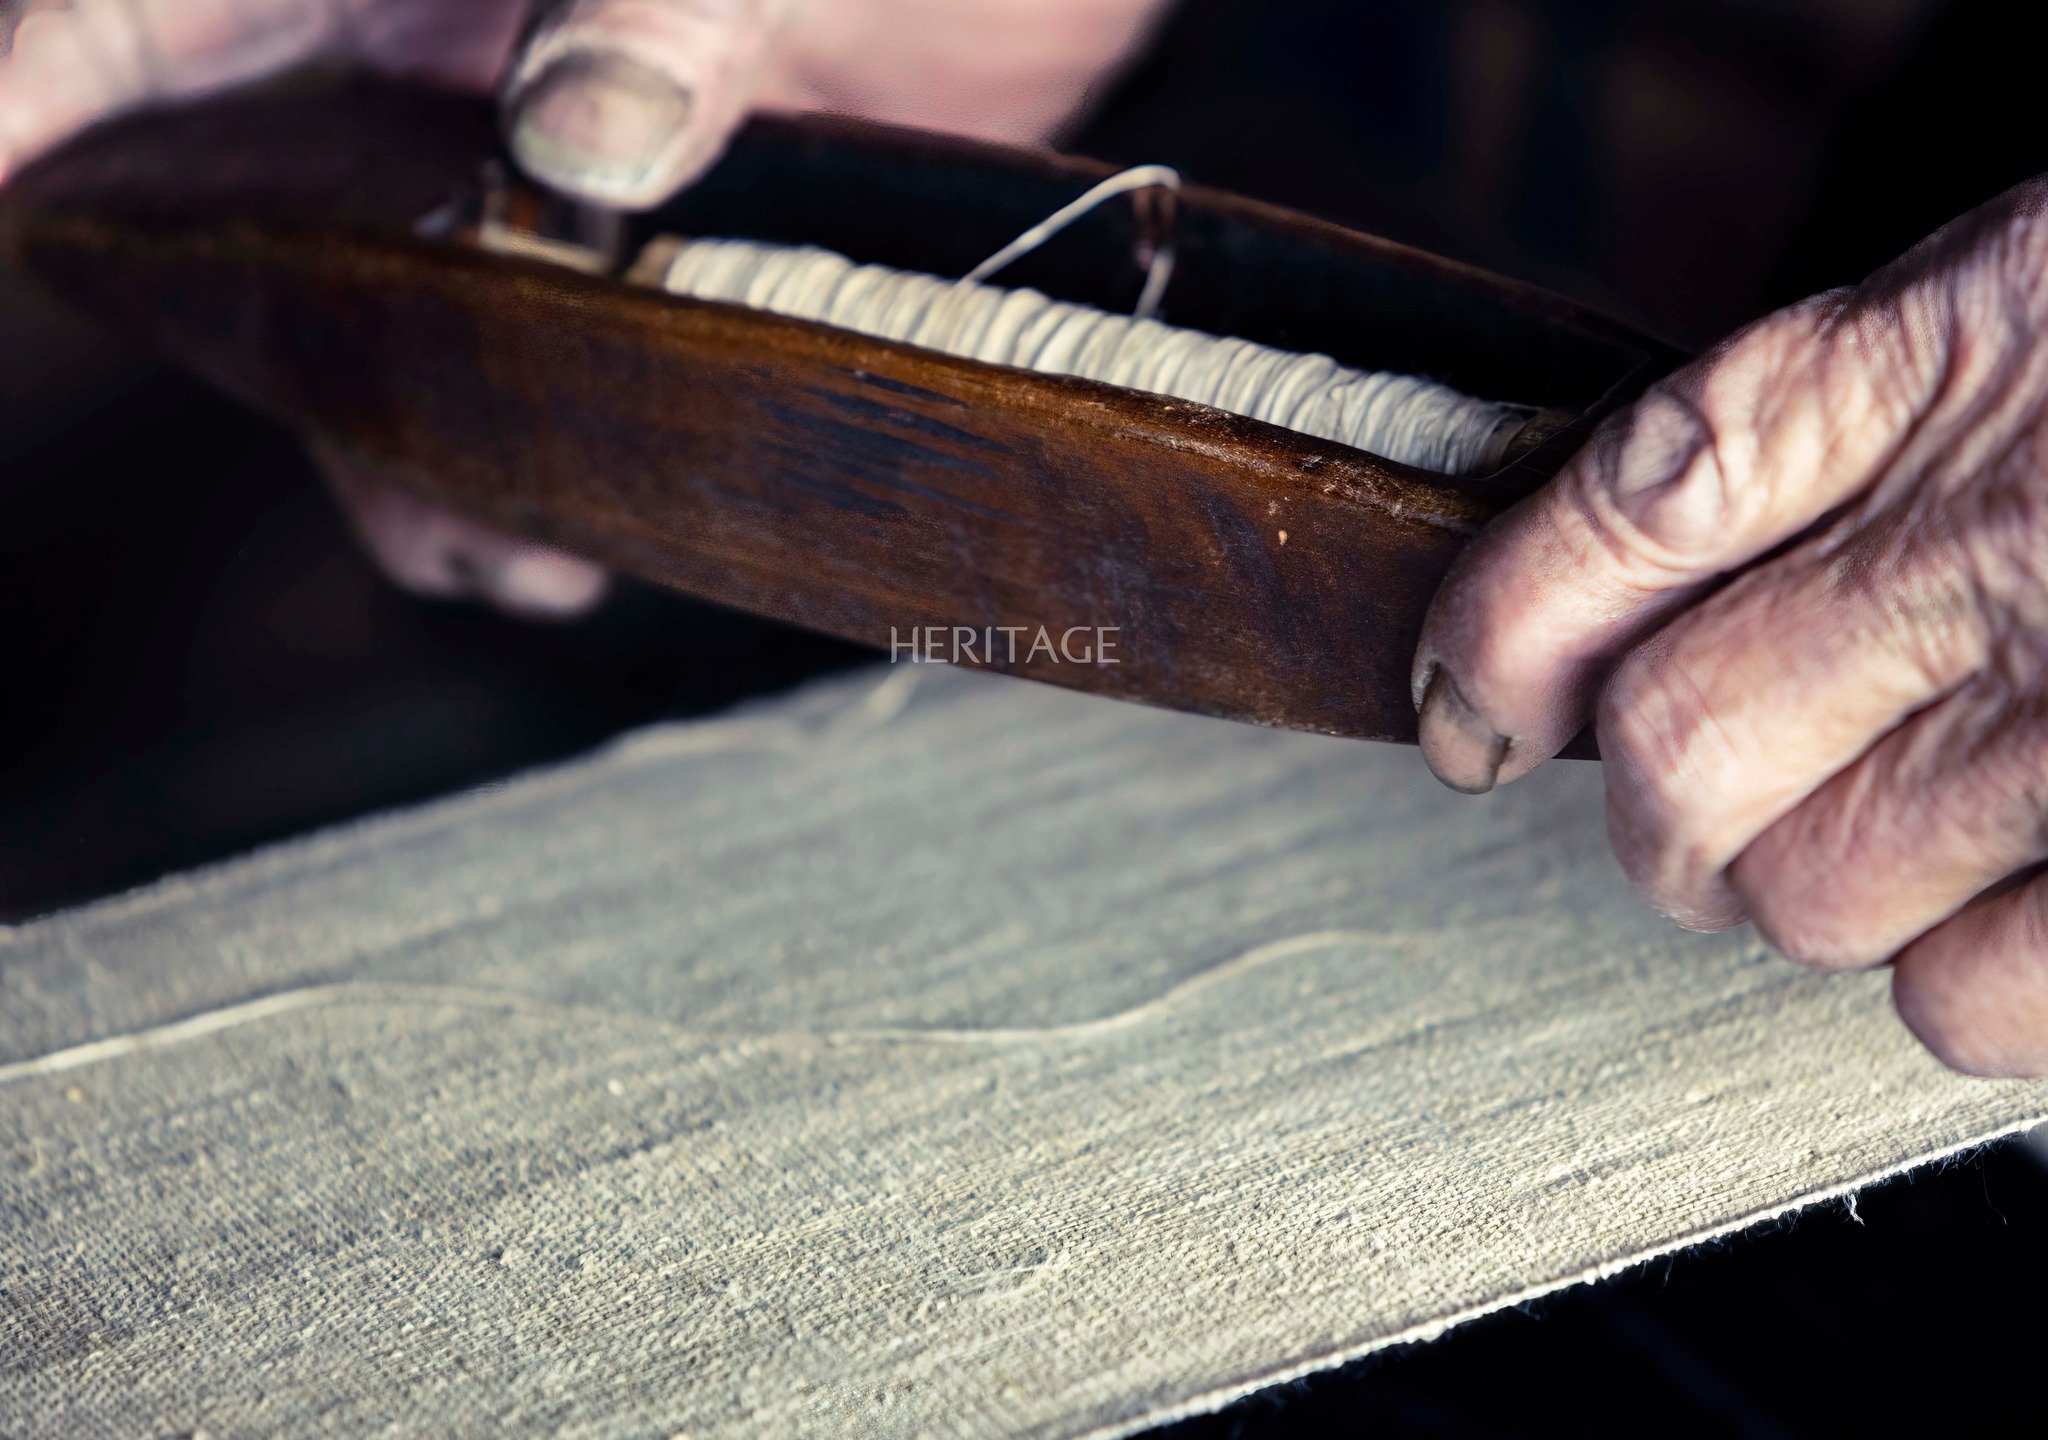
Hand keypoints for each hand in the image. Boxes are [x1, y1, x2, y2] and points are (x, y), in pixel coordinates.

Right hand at [0, 0, 1165, 615]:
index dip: (44, 97)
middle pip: (262, 233)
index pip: (148, 15)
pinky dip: (540, 467)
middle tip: (394, 486)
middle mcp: (423, 70)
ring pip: (395, 337)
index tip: (0, 183)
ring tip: (509, 552)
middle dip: (296, 376)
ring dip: (427, 459)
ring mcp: (520, 174)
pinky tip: (581, 537)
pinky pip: (532, 381)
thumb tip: (581, 139)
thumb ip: (661, 4)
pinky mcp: (625, 262)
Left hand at [1414, 177, 2047, 1077]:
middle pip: (1674, 750)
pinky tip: (2026, 901)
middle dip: (1659, 815)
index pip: (1618, 507)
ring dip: (1817, 894)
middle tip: (1697, 815)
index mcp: (1943, 357)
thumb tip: (1624, 588)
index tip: (1466, 707)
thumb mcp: (2031, 292)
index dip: (1497, 631)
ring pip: (1802, 896)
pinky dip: (1963, 979)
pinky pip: (1964, 999)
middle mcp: (2001, 536)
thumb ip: (1847, 422)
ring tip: (1919, 831)